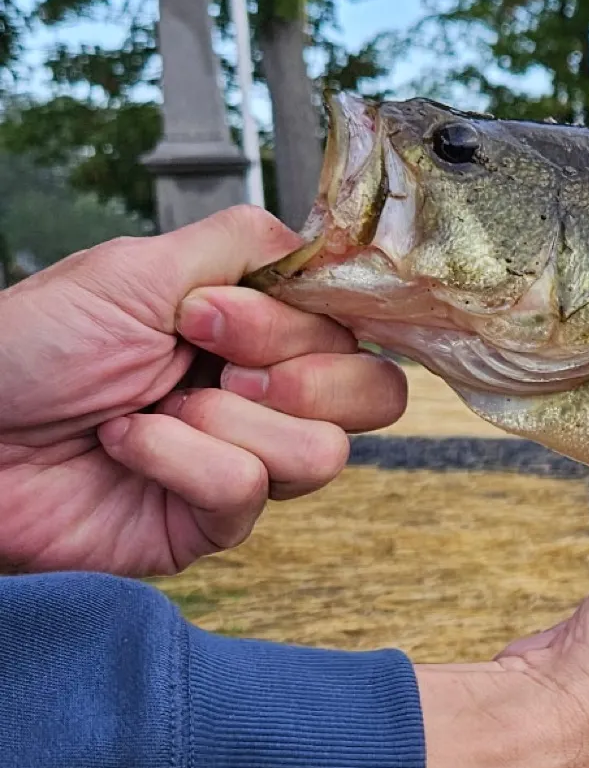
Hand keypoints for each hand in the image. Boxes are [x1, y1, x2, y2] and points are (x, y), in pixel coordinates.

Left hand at [0, 206, 407, 576]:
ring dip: (232, 422)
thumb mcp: (140, 267)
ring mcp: (243, 460)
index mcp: (260, 326)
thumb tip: (322, 250)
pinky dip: (181, 459)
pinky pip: (246, 493)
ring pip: (325, 454)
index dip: (314, 320)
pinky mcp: (207, 523)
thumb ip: (244, 244)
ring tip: (160, 406)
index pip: (358, 324)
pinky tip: (126, 444)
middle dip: (303, 376)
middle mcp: (266, 393)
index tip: (228, 312)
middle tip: (219, 362)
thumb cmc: (28, 346)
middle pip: (375, 394)